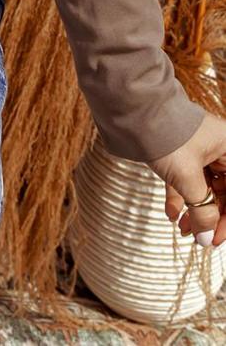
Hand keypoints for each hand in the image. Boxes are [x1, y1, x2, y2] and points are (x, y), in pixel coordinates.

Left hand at [148, 112, 225, 246]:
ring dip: (194, 209)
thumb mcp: (186, 177)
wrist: (131, 107)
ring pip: (203, 186)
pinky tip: (171, 214)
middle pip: (223, 191)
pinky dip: (180, 197)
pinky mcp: (179, 151)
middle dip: (209, 216)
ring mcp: (198, 149)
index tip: (213, 240)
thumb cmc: (166, 135)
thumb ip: (200, 210)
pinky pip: (185, 178)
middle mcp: (217, 148)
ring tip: (182, 230)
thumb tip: (206, 239)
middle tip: (197, 237)